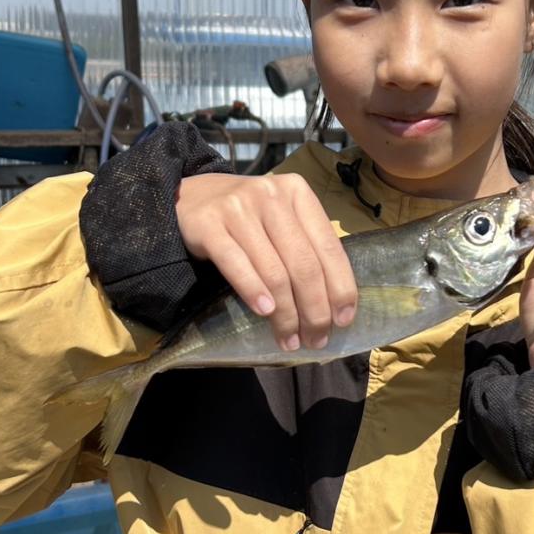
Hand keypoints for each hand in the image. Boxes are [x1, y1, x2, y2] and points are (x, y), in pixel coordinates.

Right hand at [175, 172, 356, 351]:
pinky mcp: (209, 224)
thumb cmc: (249, 216)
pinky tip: (264, 314)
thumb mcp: (282, 220)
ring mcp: (239, 209)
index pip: (329, 247)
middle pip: (303, 264)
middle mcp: (272, 196)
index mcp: (298, 193)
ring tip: (289, 340)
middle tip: (316, 339)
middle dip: (314, 310)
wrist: (191, 196)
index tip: (343, 320)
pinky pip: (236, 266)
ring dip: (285, 314)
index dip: (340, 287)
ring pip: (273, 272)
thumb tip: (333, 306)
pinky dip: (254, 292)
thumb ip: (306, 248)